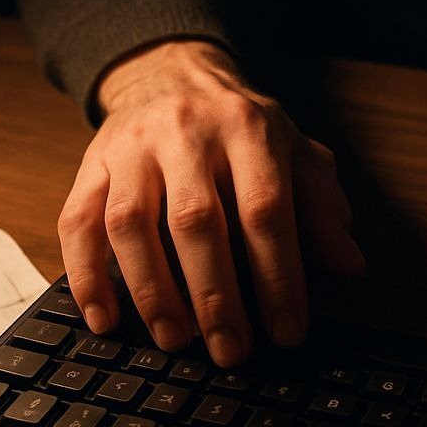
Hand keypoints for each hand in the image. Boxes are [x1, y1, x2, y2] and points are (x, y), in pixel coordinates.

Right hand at [59, 39, 364, 365]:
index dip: (278, 276)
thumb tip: (348, 267)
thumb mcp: (295, 154)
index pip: (265, 210)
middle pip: (196, 221)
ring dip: (151, 291)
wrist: (171, 73)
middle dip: (215, 296)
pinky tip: (103, 320)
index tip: (286, 332)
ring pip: (130, 223)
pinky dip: (86, 276)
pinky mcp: (91, 164)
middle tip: (230, 352)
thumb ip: (321, 209)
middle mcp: (186, 133)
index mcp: (248, 129)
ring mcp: (132, 147)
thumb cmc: (241, 130)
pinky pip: (77, 222)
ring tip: (175, 341)